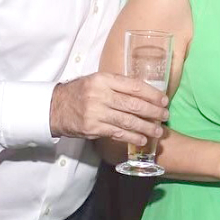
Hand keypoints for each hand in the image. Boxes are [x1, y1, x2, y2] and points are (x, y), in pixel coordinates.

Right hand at [49, 72, 168, 146]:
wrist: (54, 108)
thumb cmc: (80, 92)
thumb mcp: (97, 81)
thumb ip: (118, 85)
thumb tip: (145, 92)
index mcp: (104, 80)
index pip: (134, 86)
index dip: (152, 94)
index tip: (164, 100)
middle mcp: (101, 95)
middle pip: (134, 104)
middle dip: (153, 111)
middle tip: (165, 115)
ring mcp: (96, 112)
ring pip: (128, 121)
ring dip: (146, 127)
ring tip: (158, 131)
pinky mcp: (93, 128)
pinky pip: (117, 133)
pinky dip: (132, 137)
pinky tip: (142, 139)